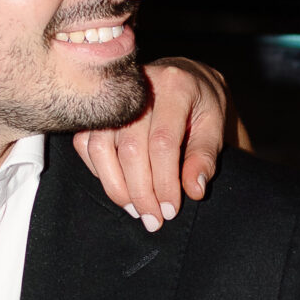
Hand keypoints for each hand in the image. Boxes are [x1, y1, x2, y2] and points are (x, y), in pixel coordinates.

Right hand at [73, 59, 229, 230]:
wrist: (184, 80)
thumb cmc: (200, 107)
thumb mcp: (214, 128)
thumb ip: (204, 158)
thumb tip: (194, 190)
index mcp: (175, 85)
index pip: (163, 141)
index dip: (165, 181)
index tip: (170, 210)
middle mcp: (139, 87)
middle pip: (131, 148)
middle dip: (141, 192)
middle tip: (153, 219)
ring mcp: (112, 98)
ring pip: (102, 148)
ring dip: (117, 187)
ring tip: (136, 210)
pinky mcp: (97, 110)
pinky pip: (86, 144)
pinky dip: (99, 172)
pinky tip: (119, 189)